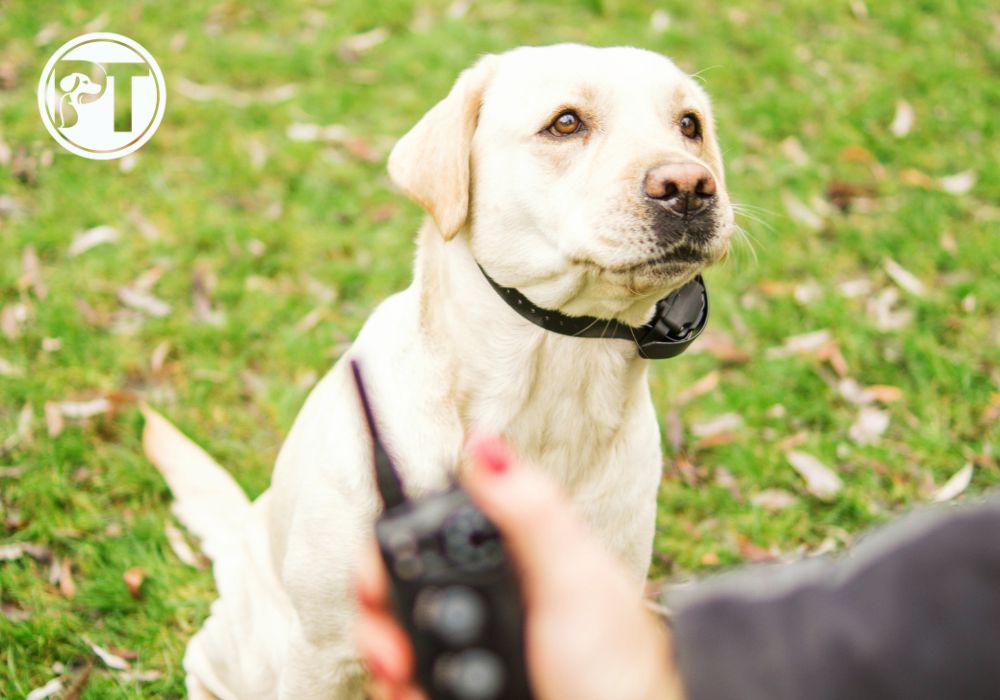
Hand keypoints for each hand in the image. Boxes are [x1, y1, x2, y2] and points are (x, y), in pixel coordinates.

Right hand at [354, 436, 684, 699]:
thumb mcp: (575, 582)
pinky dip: (400, 689)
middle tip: (390, 641)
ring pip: (395, 635)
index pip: (436, 527)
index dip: (398, 538)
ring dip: (386, 654)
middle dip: (380, 606)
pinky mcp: (456, 686)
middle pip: (401, 580)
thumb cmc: (617, 674)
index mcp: (516, 558)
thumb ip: (530, 513)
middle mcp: (487, 599)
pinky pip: (405, 682)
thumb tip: (485, 443)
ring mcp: (471, 648)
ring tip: (403, 677)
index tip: (381, 561)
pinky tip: (414, 695)